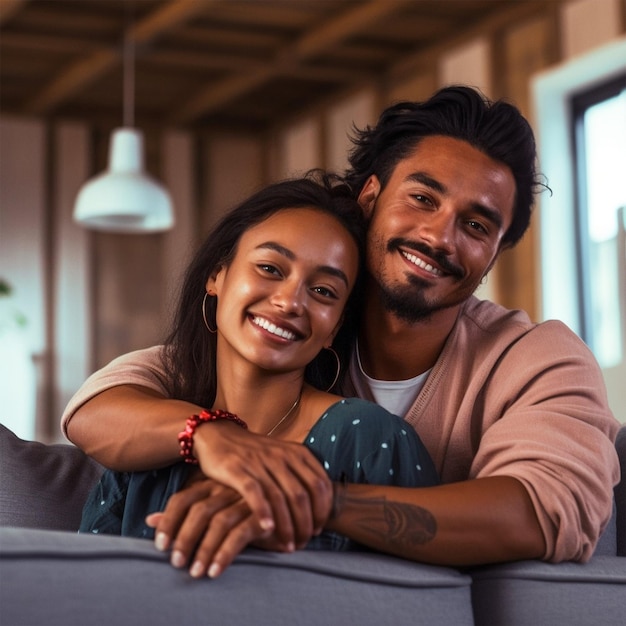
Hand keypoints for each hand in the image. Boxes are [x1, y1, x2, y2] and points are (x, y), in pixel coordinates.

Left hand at [145, 475, 291, 577]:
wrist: (284, 507)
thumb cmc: (241, 508)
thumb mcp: (211, 508)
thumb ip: (183, 513)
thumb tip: (150, 520)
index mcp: (213, 484)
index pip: (183, 498)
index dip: (169, 521)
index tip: (159, 546)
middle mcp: (227, 489)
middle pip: (198, 511)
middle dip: (184, 539)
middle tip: (176, 564)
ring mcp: (245, 500)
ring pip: (218, 522)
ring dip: (204, 550)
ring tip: (195, 572)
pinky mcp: (262, 515)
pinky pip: (240, 534)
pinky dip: (225, 553)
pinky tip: (216, 570)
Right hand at [191, 421, 332, 549]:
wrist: (220, 435)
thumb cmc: (256, 453)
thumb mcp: (284, 456)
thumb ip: (301, 474)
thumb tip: (322, 506)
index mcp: (297, 453)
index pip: (320, 484)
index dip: (322, 510)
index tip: (318, 529)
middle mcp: (281, 456)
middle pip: (301, 495)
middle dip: (305, 523)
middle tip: (303, 543)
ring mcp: (259, 462)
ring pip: (280, 497)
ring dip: (287, 525)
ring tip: (289, 545)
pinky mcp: (237, 468)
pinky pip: (253, 492)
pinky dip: (262, 511)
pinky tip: (267, 529)